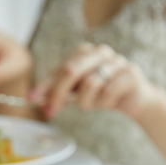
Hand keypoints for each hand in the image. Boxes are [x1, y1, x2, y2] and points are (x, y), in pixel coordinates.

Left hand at [31, 43, 160, 118]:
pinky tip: (107, 103)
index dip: (44, 85)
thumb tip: (34, 98)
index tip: (31, 99)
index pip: (59, 69)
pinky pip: (108, 92)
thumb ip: (57, 94)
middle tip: (50, 112)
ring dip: (85, 102)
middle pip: (71, 70)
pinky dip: (103, 103)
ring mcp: (117, 62)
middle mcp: (100, 53)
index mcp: (84, 53)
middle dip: (57, 94)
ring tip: (89, 106)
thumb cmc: (101, 93)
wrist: (134, 100)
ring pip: (90, 83)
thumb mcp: (76, 94)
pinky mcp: (130, 74)